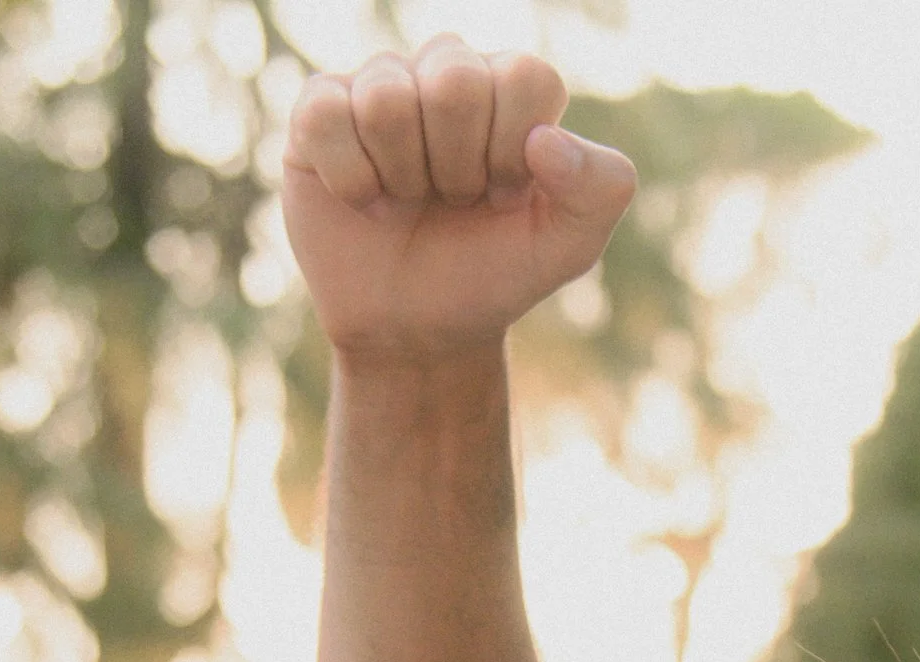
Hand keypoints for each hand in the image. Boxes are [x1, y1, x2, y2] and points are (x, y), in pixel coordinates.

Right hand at [283, 37, 636, 373]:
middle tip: (453, 199)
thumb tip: (545, 140)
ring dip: (404, 175)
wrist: (417, 331)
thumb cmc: (491, 275)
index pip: (524, 76)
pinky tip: (364, 200)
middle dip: (458, 166)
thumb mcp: (567, 247)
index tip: (502, 196)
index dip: (512, 152)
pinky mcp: (319, 112)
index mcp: (510, 88)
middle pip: (455, 80)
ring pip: (388, 98)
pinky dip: (352, 180)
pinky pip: (327, 115)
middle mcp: (446, 71)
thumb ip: (599, 189)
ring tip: (409, 200)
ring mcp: (379, 85)